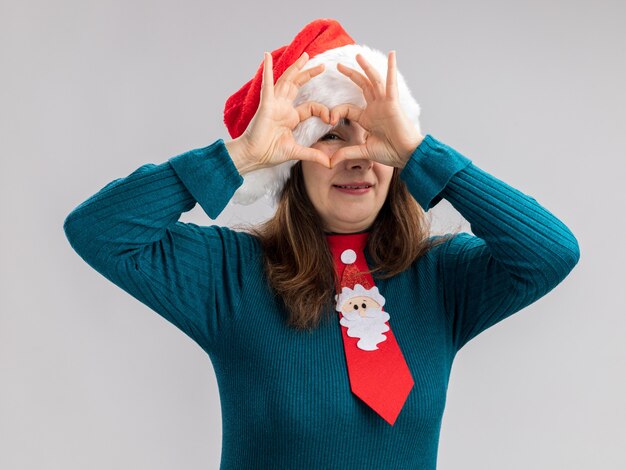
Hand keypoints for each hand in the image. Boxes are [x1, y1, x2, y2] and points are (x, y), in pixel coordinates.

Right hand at [226, 52, 331, 173]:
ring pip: (286, 80)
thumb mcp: (297, 152)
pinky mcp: (266, 104)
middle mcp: (283, 107)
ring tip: (304, 56)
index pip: (311, 106)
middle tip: (322, 65)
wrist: (254, 155)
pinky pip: (267, 83)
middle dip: (309, 74)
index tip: (331, 119)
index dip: (323, 110)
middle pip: (298, 86)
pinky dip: (267, 69)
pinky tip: (267, 56)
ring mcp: (274, 104)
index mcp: (290, 117)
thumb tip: (330, 163)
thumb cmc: (270, 152)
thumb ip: (314, 154)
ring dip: (295, 68)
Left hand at [329, 51, 423, 167]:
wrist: (406, 155)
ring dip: (366, 68)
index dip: (337, 112)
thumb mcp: (363, 151)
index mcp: (367, 118)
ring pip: (373, 81)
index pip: (348, 108)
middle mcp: (375, 108)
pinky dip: (391, 69)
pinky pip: (391, 83)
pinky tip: (392, 55)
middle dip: (351, 75)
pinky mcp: (393, 103)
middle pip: (362, 86)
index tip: (328, 118)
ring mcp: (384, 104)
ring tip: (358, 55)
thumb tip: (330, 161)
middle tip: (338, 65)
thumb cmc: (390, 152)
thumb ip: (347, 153)